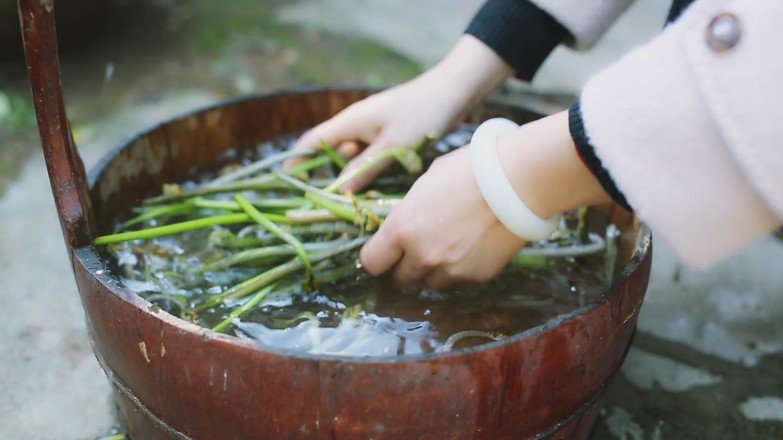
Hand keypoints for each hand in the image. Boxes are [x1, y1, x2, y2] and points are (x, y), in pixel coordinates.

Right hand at [289, 35, 512, 191]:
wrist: (454, 91)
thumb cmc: (423, 113)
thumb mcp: (394, 145)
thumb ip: (365, 168)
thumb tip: (339, 191)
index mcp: (350, 121)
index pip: (312, 142)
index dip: (297, 162)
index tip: (287, 183)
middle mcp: (356, 124)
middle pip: (331, 153)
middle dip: (328, 176)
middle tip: (328, 204)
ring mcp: (373, 129)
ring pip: (354, 158)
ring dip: (354, 176)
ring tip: (357, 200)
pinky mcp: (389, 135)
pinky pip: (371, 156)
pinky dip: (371, 170)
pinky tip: (380, 186)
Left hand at [359, 145, 525, 288]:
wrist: (518, 182)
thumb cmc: (470, 170)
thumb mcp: (426, 184)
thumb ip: (409, 212)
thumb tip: (405, 224)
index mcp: (401, 228)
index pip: (371, 262)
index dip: (378, 257)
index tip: (386, 251)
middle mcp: (421, 256)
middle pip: (399, 279)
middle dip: (406, 265)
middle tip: (420, 247)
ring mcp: (449, 270)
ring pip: (429, 283)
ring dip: (432, 270)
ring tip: (449, 245)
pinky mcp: (475, 277)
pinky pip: (457, 281)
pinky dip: (458, 270)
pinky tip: (471, 246)